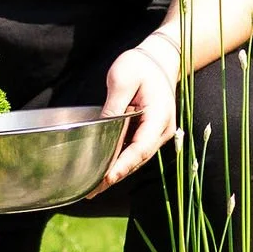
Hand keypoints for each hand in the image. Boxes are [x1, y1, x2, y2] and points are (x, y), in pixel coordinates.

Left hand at [93, 34, 180, 189]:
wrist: (159, 60)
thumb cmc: (140, 65)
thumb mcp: (122, 78)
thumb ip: (113, 105)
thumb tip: (102, 128)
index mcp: (159, 116)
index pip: (141, 147)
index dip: (124, 164)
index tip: (107, 177)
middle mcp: (162, 130)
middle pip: (138, 159)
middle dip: (115, 175)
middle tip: (91, 191)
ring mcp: (157, 134)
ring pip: (136, 159)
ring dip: (116, 172)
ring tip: (92, 188)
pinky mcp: (149, 134)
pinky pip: (134, 151)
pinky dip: (119, 162)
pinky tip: (101, 172)